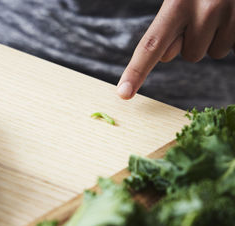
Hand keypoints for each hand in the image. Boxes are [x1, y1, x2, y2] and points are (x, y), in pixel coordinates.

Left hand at [117, 0, 234, 98]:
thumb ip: (168, 23)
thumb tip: (164, 55)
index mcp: (177, 2)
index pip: (151, 45)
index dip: (136, 71)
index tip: (124, 94)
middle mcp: (204, 9)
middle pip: (187, 55)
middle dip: (190, 41)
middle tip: (199, 15)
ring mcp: (228, 14)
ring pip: (211, 53)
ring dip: (211, 39)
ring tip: (218, 12)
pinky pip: (230, 47)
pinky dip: (228, 36)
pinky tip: (229, 15)